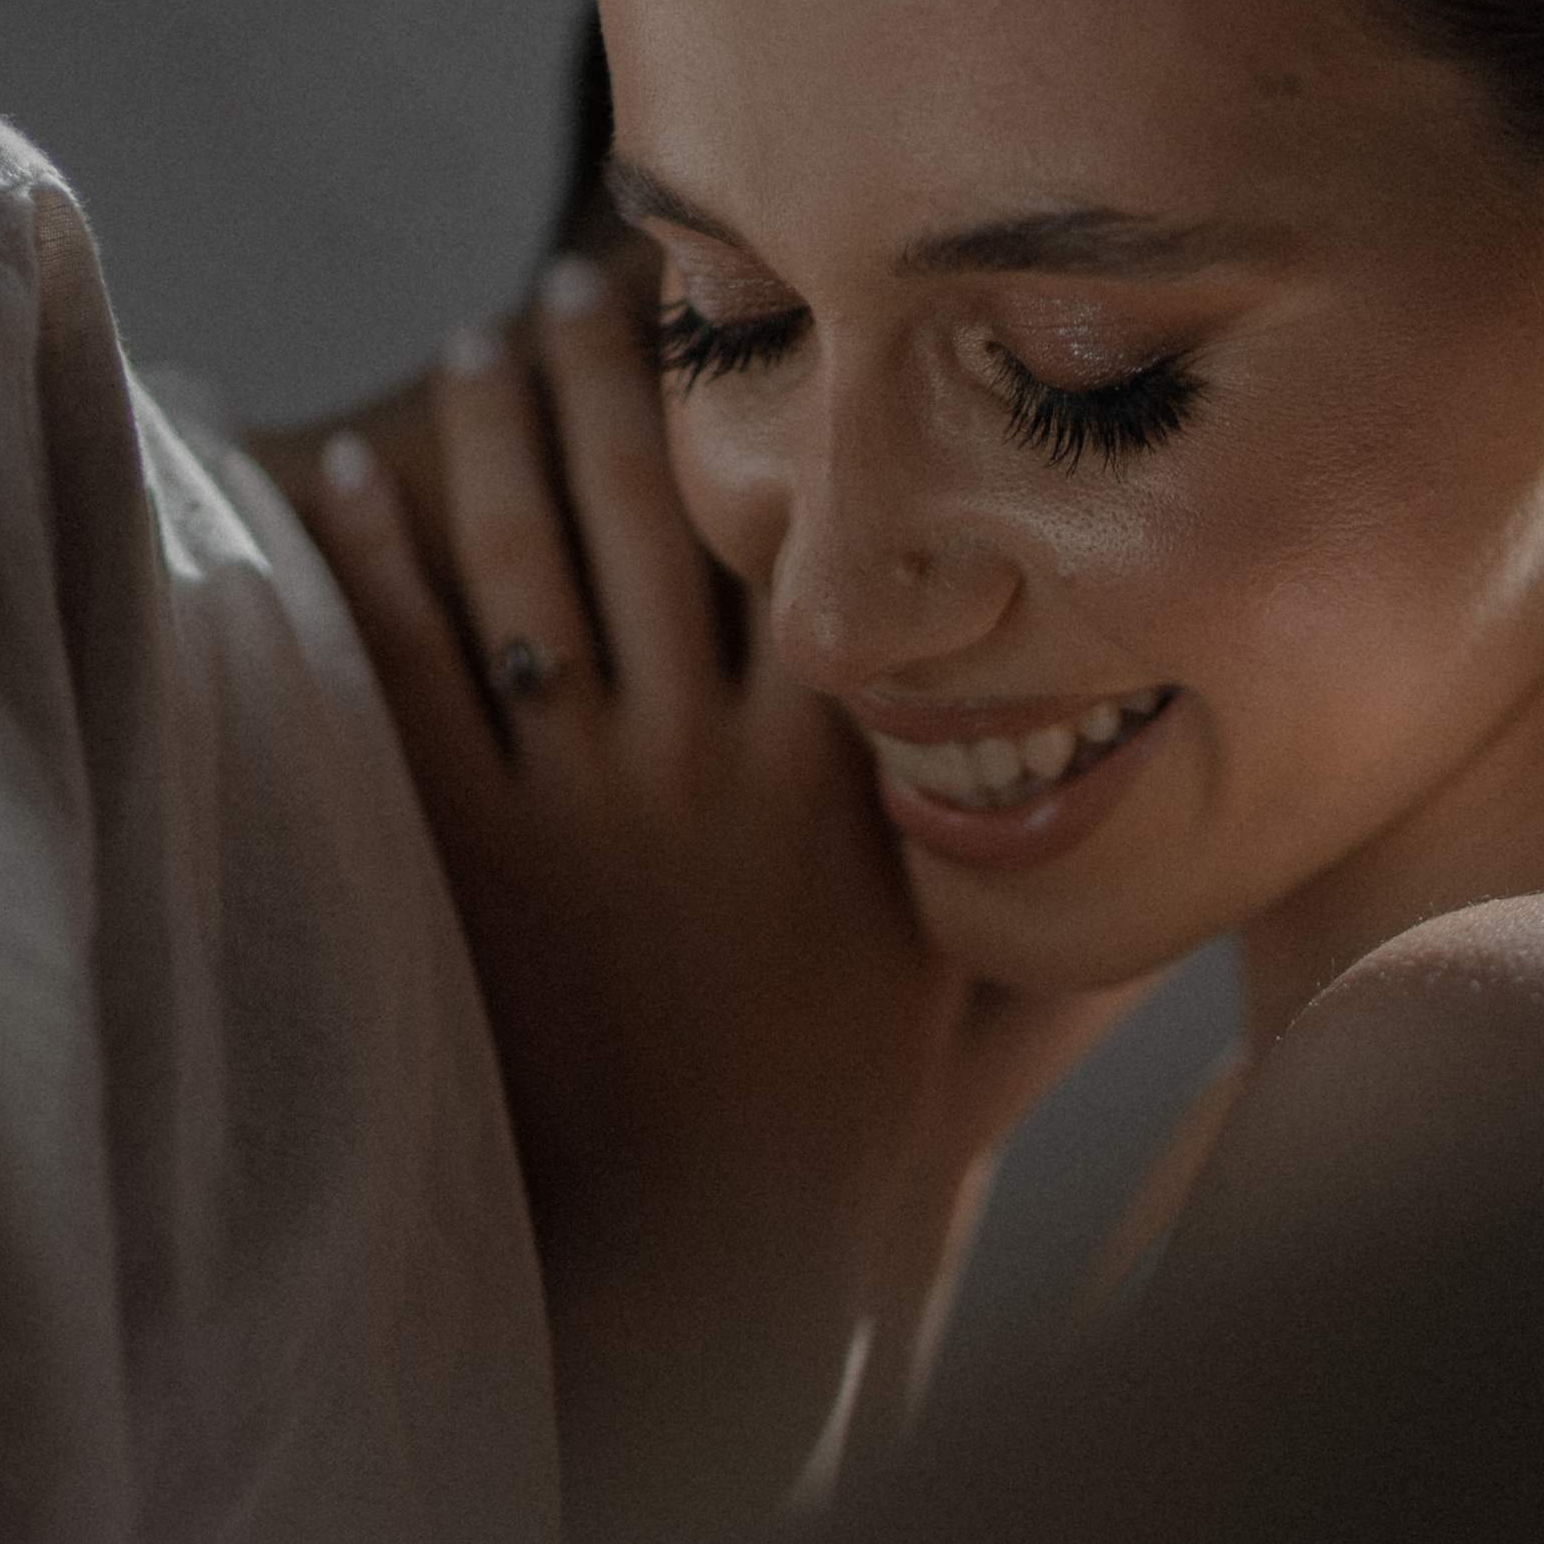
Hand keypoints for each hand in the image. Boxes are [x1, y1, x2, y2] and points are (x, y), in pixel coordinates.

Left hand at [269, 266, 1145, 1543]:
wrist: (740, 1257)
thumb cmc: (880, 1125)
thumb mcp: (997, 969)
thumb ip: (1066, 858)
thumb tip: (1200, 784)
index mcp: (835, 763)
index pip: (798, 531)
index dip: (758, 408)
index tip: (730, 307)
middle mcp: (707, 758)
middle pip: (647, 510)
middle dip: (609, 377)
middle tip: (576, 286)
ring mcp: (585, 806)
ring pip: (521, 566)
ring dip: (490, 438)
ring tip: (471, 352)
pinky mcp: (480, 861)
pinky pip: (409, 674)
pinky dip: (368, 559)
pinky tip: (343, 471)